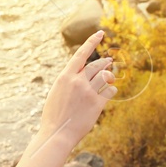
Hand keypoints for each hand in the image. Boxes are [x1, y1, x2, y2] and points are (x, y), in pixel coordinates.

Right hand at [37, 30, 117, 150]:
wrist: (57, 133)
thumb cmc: (54, 115)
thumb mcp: (56, 93)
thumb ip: (69, 81)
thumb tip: (82, 73)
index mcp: (65, 77)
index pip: (81, 54)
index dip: (92, 42)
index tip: (100, 33)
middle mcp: (77, 81)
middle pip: (96, 65)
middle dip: (104, 63)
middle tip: (109, 62)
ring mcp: (88, 91)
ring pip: (105, 76)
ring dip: (109, 75)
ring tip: (110, 75)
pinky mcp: (97, 103)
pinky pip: (110, 91)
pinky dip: (111, 89)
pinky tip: (110, 91)